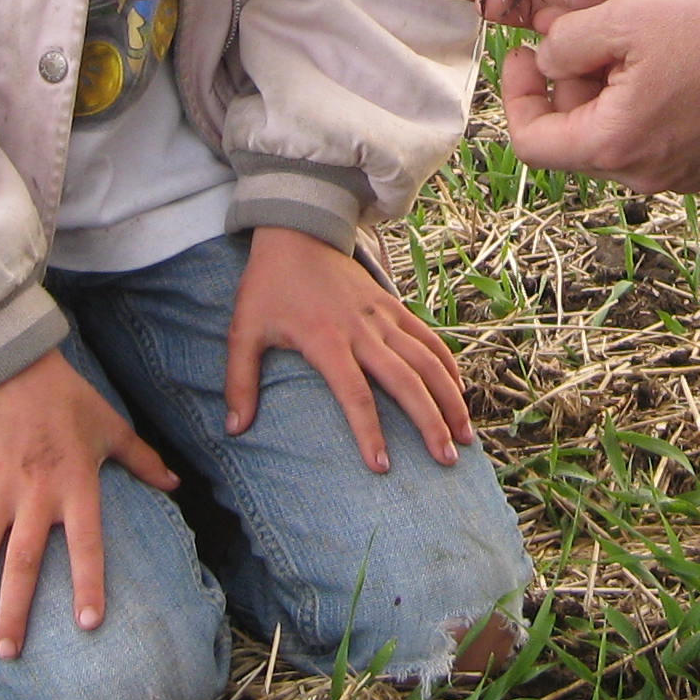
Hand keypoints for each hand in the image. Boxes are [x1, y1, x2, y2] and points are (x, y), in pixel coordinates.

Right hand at [0, 348, 180, 654]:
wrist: (13, 364)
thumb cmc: (67, 397)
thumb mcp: (111, 426)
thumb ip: (143, 460)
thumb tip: (177, 484)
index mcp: (75, 485)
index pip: (86, 544)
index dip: (88, 583)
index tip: (89, 624)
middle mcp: (35, 495)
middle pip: (22, 564)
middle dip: (14, 613)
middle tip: (10, 654)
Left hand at [226, 224, 477, 473]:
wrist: (296, 233)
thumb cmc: (268, 285)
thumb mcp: (243, 330)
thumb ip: (240, 380)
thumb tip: (233, 428)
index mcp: (326, 340)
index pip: (355, 394)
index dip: (370, 432)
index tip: (382, 467)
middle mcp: (362, 330)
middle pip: (405, 381)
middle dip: (430, 422)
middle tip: (447, 459)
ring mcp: (383, 317)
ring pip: (427, 361)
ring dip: (450, 398)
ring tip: (466, 435)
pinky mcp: (393, 306)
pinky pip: (428, 338)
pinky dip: (448, 365)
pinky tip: (460, 392)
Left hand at [501, 0, 699, 193]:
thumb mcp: (625, 17)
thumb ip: (567, 41)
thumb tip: (546, 60)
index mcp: (611, 146)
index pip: (530, 144)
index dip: (515, 95)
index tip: (524, 53)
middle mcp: (642, 176)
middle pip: (576, 138)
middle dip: (568, 86)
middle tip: (584, 35)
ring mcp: (681, 177)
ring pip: (618, 137)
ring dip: (608, 94)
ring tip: (632, 42)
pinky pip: (659, 140)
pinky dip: (647, 106)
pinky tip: (670, 63)